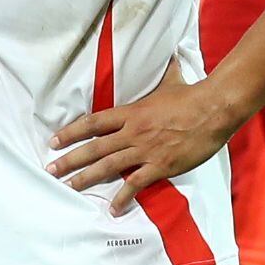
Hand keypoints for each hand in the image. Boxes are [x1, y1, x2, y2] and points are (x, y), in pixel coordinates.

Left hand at [48, 57, 242, 215]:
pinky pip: (136, 184)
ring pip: (108, 166)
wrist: (214, 109)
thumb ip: (165, 71)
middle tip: (51, 170)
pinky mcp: (160, 166)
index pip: (93, 123)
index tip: (54, 141)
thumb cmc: (193, 95)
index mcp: (131, 112)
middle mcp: (132, 132)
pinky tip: (112, 210)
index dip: (71, 132)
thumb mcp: (172, 80)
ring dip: (85, 178)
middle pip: (93, 147)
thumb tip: (170, 54)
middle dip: (69, 160)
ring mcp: (145, 150)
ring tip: (69, 188)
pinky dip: (123, 198)